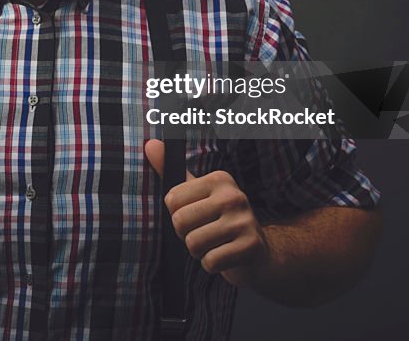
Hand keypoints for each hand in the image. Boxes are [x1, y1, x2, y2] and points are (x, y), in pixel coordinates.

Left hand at [144, 139, 268, 288]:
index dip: (177, 215)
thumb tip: (149, 145)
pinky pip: (210, 261)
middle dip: (186, 235)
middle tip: (205, 234)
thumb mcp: (198, 193)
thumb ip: (172, 171)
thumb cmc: (220, 221)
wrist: (258, 253)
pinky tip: (225, 257)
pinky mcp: (250, 246)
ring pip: (193, 243)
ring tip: (214, 245)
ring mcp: (244, 221)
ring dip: (199, 252)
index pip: (172, 200)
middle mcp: (233, 196)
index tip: (196, 217)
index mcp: (218, 179)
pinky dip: (211, 265)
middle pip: (180, 221)